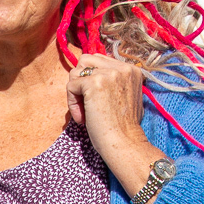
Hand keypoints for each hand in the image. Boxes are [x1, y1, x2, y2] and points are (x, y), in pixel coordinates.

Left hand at [65, 51, 158, 196]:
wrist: (124, 143)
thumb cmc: (124, 128)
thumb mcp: (127, 98)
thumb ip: (115, 83)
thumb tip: (94, 76)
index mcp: (132, 69)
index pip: (100, 61)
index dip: (92, 80)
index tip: (96, 103)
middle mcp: (122, 67)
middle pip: (86, 61)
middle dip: (81, 82)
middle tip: (86, 105)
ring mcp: (108, 73)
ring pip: (76, 71)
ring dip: (75, 93)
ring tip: (84, 113)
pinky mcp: (94, 83)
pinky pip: (71, 86)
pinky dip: (72, 104)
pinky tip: (82, 118)